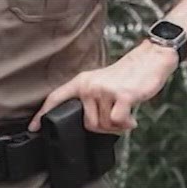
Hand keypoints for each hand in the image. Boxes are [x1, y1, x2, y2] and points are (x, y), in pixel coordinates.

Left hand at [28, 41, 175, 133]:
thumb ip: (91, 99)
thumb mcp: (103, 83)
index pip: (55, 98)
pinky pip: (118, 121)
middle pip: (88, 123)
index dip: (42, 114)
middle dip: (103, 128)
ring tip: (125, 116)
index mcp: (82, 81)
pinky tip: (131, 120)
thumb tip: (87, 123)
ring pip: (104, 125)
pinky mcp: (122, 95)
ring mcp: (105, 90)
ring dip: (117, 126)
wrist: (152, 59)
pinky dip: (126, 125)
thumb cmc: (130, 75)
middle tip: (115, 121)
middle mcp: (90, 85)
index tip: (34, 128)